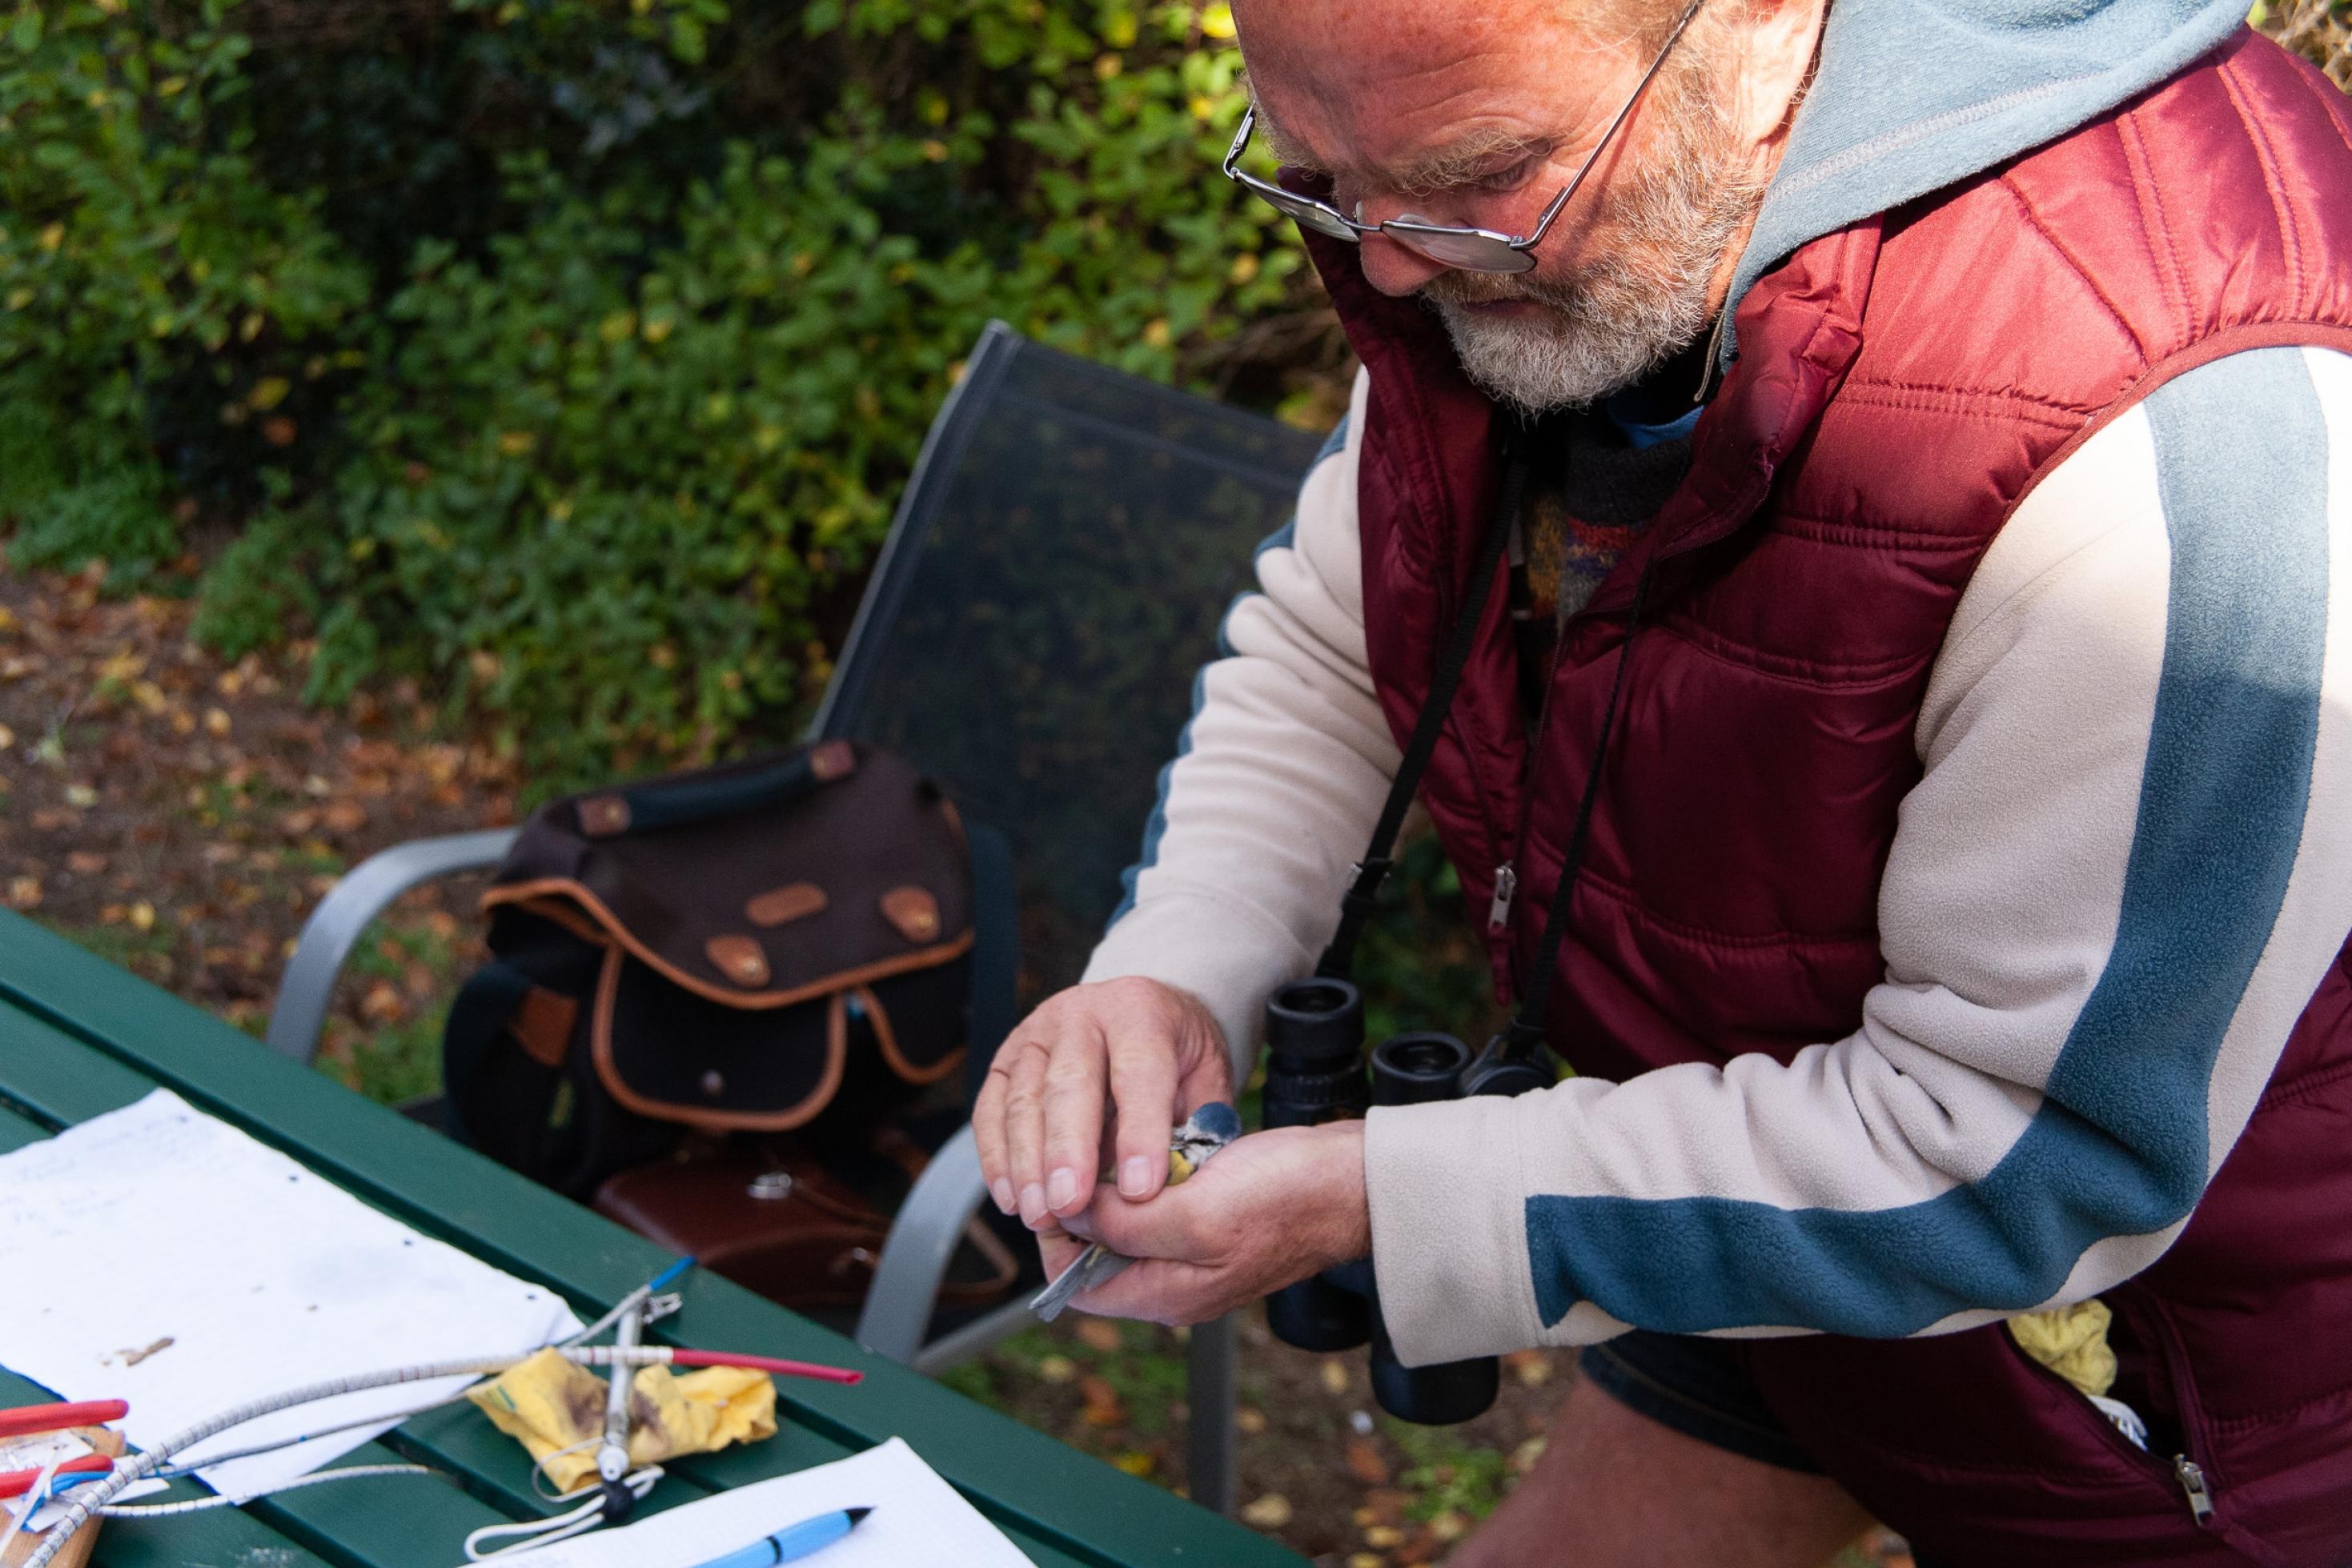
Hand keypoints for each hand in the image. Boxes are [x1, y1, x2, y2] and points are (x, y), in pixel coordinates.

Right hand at [972, 977, 1230, 1230]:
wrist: (1141, 1012)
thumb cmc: (1177, 1057)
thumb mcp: (1207, 1078)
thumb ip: (1196, 1126)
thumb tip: (1174, 1190)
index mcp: (1141, 1012)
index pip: (1140, 1071)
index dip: (1140, 1132)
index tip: (1139, 1191)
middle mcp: (1081, 1014)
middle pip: (1070, 1084)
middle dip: (1069, 1151)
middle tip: (1072, 1206)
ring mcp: (1035, 1034)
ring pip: (1023, 1099)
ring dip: (1028, 1164)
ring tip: (1040, 1216)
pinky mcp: (1004, 1058)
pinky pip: (990, 1110)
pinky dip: (997, 1158)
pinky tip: (1012, 1200)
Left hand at [1050, 1121, 1369, 1325]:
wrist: (1354, 1181)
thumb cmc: (1286, 1200)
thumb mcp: (1193, 1214)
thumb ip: (1123, 1226)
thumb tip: (1067, 1218)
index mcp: (1166, 1296)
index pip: (1077, 1286)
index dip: (1056, 1239)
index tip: (1055, 1188)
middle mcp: (1175, 1281)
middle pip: (1099, 1251)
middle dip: (1089, 1204)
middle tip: (1092, 1156)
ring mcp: (1196, 1251)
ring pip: (1129, 1220)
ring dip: (1123, 1183)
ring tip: (1131, 1146)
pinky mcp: (1214, 1219)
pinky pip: (1163, 1199)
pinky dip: (1155, 1172)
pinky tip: (1167, 1146)